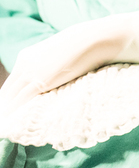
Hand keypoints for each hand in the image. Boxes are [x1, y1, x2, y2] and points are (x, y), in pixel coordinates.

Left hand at [0, 10, 138, 116]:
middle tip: (5, 127)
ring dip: (7, 113)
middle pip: (7, 91)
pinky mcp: (39, 80)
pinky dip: (11, 114)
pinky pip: (18, 101)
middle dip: (6, 107)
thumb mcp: (70, 58)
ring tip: (5, 130)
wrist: (100, 38)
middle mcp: (26, 63)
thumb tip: (67, 79)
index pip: (13, 84)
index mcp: (30, 57)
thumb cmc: (92, 46)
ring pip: (8, 98)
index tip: (11, 113)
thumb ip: (62, 69)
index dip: (10, 100)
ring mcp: (31, 71)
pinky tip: (9, 125)